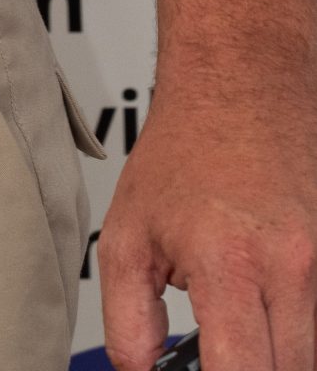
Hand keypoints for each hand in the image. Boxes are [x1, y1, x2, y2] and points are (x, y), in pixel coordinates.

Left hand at [100, 68, 316, 370]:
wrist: (241, 81)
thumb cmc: (184, 150)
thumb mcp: (127, 234)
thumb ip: (127, 319)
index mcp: (229, 264)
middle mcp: (290, 267)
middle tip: (220, 351)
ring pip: (310, 351)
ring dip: (275, 353)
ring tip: (238, 321)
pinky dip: (294, 326)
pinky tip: (264, 302)